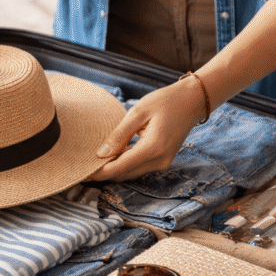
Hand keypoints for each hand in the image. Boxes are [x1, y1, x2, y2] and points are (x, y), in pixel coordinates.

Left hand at [88, 77, 206, 181]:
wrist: (192, 101)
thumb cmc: (165, 101)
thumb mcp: (138, 112)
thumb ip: (119, 135)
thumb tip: (101, 154)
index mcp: (153, 148)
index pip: (119, 168)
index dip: (99, 173)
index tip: (82, 171)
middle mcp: (159, 161)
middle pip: (123, 174)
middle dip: (103, 173)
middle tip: (83, 166)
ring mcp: (163, 163)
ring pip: (130, 173)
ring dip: (113, 169)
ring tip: (94, 160)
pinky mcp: (163, 161)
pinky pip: (138, 168)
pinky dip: (124, 164)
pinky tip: (112, 155)